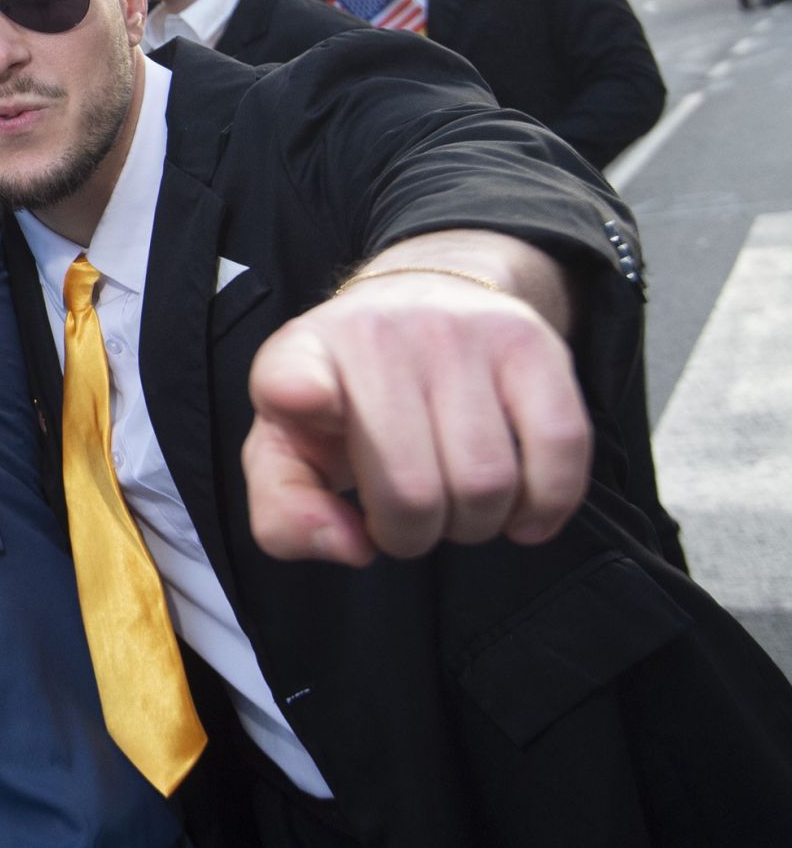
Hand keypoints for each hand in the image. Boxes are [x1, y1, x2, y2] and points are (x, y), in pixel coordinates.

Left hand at [242, 272, 591, 565]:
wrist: (419, 300)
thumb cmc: (343, 399)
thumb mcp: (287, 451)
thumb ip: (286, 517)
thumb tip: (352, 546)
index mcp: (297, 359)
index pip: (291, 372)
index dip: (300, 392)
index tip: (309, 401)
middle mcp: (376, 335)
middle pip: (412, 492)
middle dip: (411, 536)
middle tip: (405, 518)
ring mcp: (459, 332)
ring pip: (488, 484)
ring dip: (475, 524)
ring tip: (454, 503)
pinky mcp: (530, 342)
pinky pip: (561, 448)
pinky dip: (545, 503)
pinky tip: (518, 509)